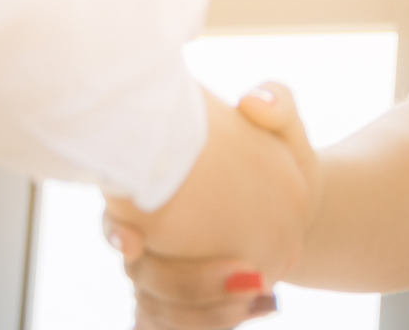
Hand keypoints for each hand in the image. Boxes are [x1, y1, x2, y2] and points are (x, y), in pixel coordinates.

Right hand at [104, 85, 319, 327]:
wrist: (293, 205)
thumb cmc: (276, 157)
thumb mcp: (284, 127)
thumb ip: (276, 105)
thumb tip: (252, 101)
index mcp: (155, 193)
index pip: (115, 215)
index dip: (115, 229)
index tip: (132, 241)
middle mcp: (147, 241)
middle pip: (143, 277)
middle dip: (190, 285)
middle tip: (249, 274)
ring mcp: (162, 277)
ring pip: (158, 312)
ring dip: (206, 313)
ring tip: (259, 293)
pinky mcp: (183, 305)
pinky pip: (178, 325)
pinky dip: (217, 323)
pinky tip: (261, 306)